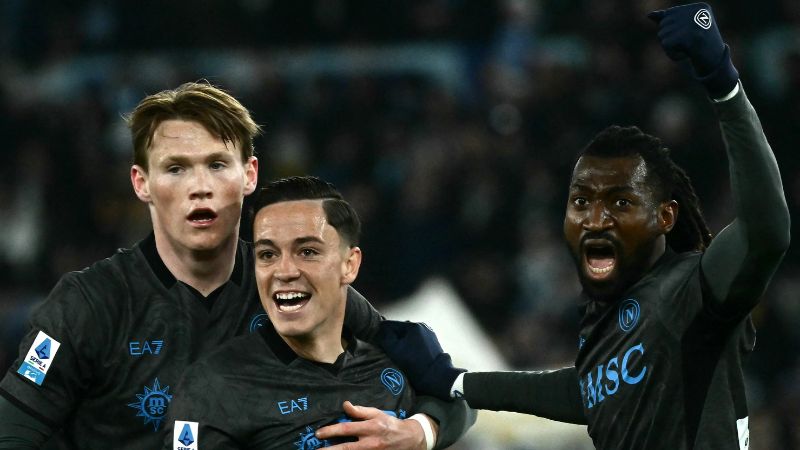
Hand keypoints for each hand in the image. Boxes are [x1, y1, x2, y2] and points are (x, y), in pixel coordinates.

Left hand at [315, 401, 433, 449]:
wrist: (410, 440)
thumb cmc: (390, 425)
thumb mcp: (377, 413)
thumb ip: (360, 411)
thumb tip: (345, 405)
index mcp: (370, 427)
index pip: (347, 429)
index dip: (331, 431)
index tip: (319, 433)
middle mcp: (370, 443)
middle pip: (346, 448)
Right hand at [375, 320, 464, 399]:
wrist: (437, 377)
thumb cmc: (415, 365)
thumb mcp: (395, 351)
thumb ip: (385, 338)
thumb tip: (379, 330)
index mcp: (413, 326)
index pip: (391, 324)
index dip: (381, 332)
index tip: (375, 340)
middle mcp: (423, 327)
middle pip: (400, 329)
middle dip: (392, 337)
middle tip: (385, 348)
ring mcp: (429, 335)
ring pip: (409, 336)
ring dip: (401, 342)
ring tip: (396, 353)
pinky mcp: (433, 344)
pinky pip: (417, 342)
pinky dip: (410, 346)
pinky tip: (408, 356)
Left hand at [648, 2, 737, 97]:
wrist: (715, 64)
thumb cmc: (700, 46)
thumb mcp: (685, 29)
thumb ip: (668, 20)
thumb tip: (649, 15)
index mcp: (699, 7)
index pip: (668, 15)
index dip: (673, 30)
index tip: (690, 37)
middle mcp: (697, 11)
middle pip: (664, 25)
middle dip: (670, 39)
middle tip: (688, 45)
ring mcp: (693, 24)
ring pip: (662, 35)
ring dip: (671, 48)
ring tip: (688, 49)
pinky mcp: (688, 36)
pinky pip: (666, 45)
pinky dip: (672, 54)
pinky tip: (686, 55)